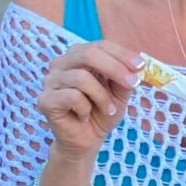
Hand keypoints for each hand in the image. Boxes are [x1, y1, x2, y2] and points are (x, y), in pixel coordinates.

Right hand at [37, 40, 141, 157]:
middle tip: (132, 83)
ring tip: (108, 110)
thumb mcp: (120, 92)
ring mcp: (50, 80)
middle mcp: (61, 63)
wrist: (87, 140)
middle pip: (88, 54)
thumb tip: (136, 66)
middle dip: (115, 68)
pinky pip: (72, 96)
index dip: (122, 54)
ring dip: (102, 96)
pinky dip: (86, 108)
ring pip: (81, 77)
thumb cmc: (102, 112)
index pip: (100, 45)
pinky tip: (85, 117)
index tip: (140, 65)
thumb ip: (125, 76)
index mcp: (79, 56)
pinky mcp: (45, 99)